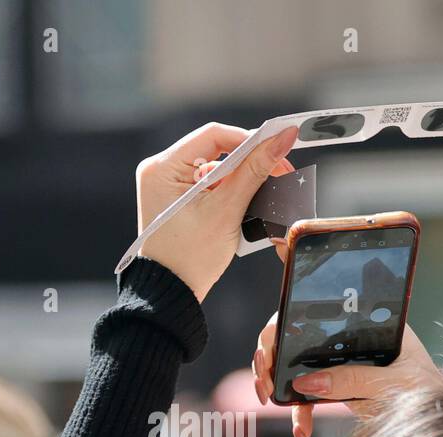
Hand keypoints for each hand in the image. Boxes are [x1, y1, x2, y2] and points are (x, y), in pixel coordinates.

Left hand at [136, 123, 298, 302]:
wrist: (171, 293)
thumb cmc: (190, 258)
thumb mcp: (226, 211)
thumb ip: (254, 171)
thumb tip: (282, 139)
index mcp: (162, 168)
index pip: (214, 136)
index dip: (250, 139)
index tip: (278, 147)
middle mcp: (160, 170)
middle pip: (216, 151)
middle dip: (248, 164)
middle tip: (277, 172)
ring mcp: (167, 185)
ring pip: (216, 169)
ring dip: (240, 181)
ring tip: (258, 197)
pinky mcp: (177, 200)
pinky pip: (210, 185)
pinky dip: (229, 193)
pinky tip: (241, 207)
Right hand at [252, 238, 439, 436]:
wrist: (433, 428)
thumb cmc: (426, 395)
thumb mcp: (393, 384)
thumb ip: (352, 381)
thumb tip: (306, 382)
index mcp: (369, 321)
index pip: (331, 293)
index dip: (304, 273)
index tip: (280, 245)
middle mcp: (348, 337)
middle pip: (297, 331)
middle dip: (271, 349)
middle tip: (266, 370)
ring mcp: (339, 363)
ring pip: (293, 364)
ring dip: (276, 381)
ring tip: (269, 397)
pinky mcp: (335, 390)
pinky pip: (307, 399)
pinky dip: (300, 415)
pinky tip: (302, 435)